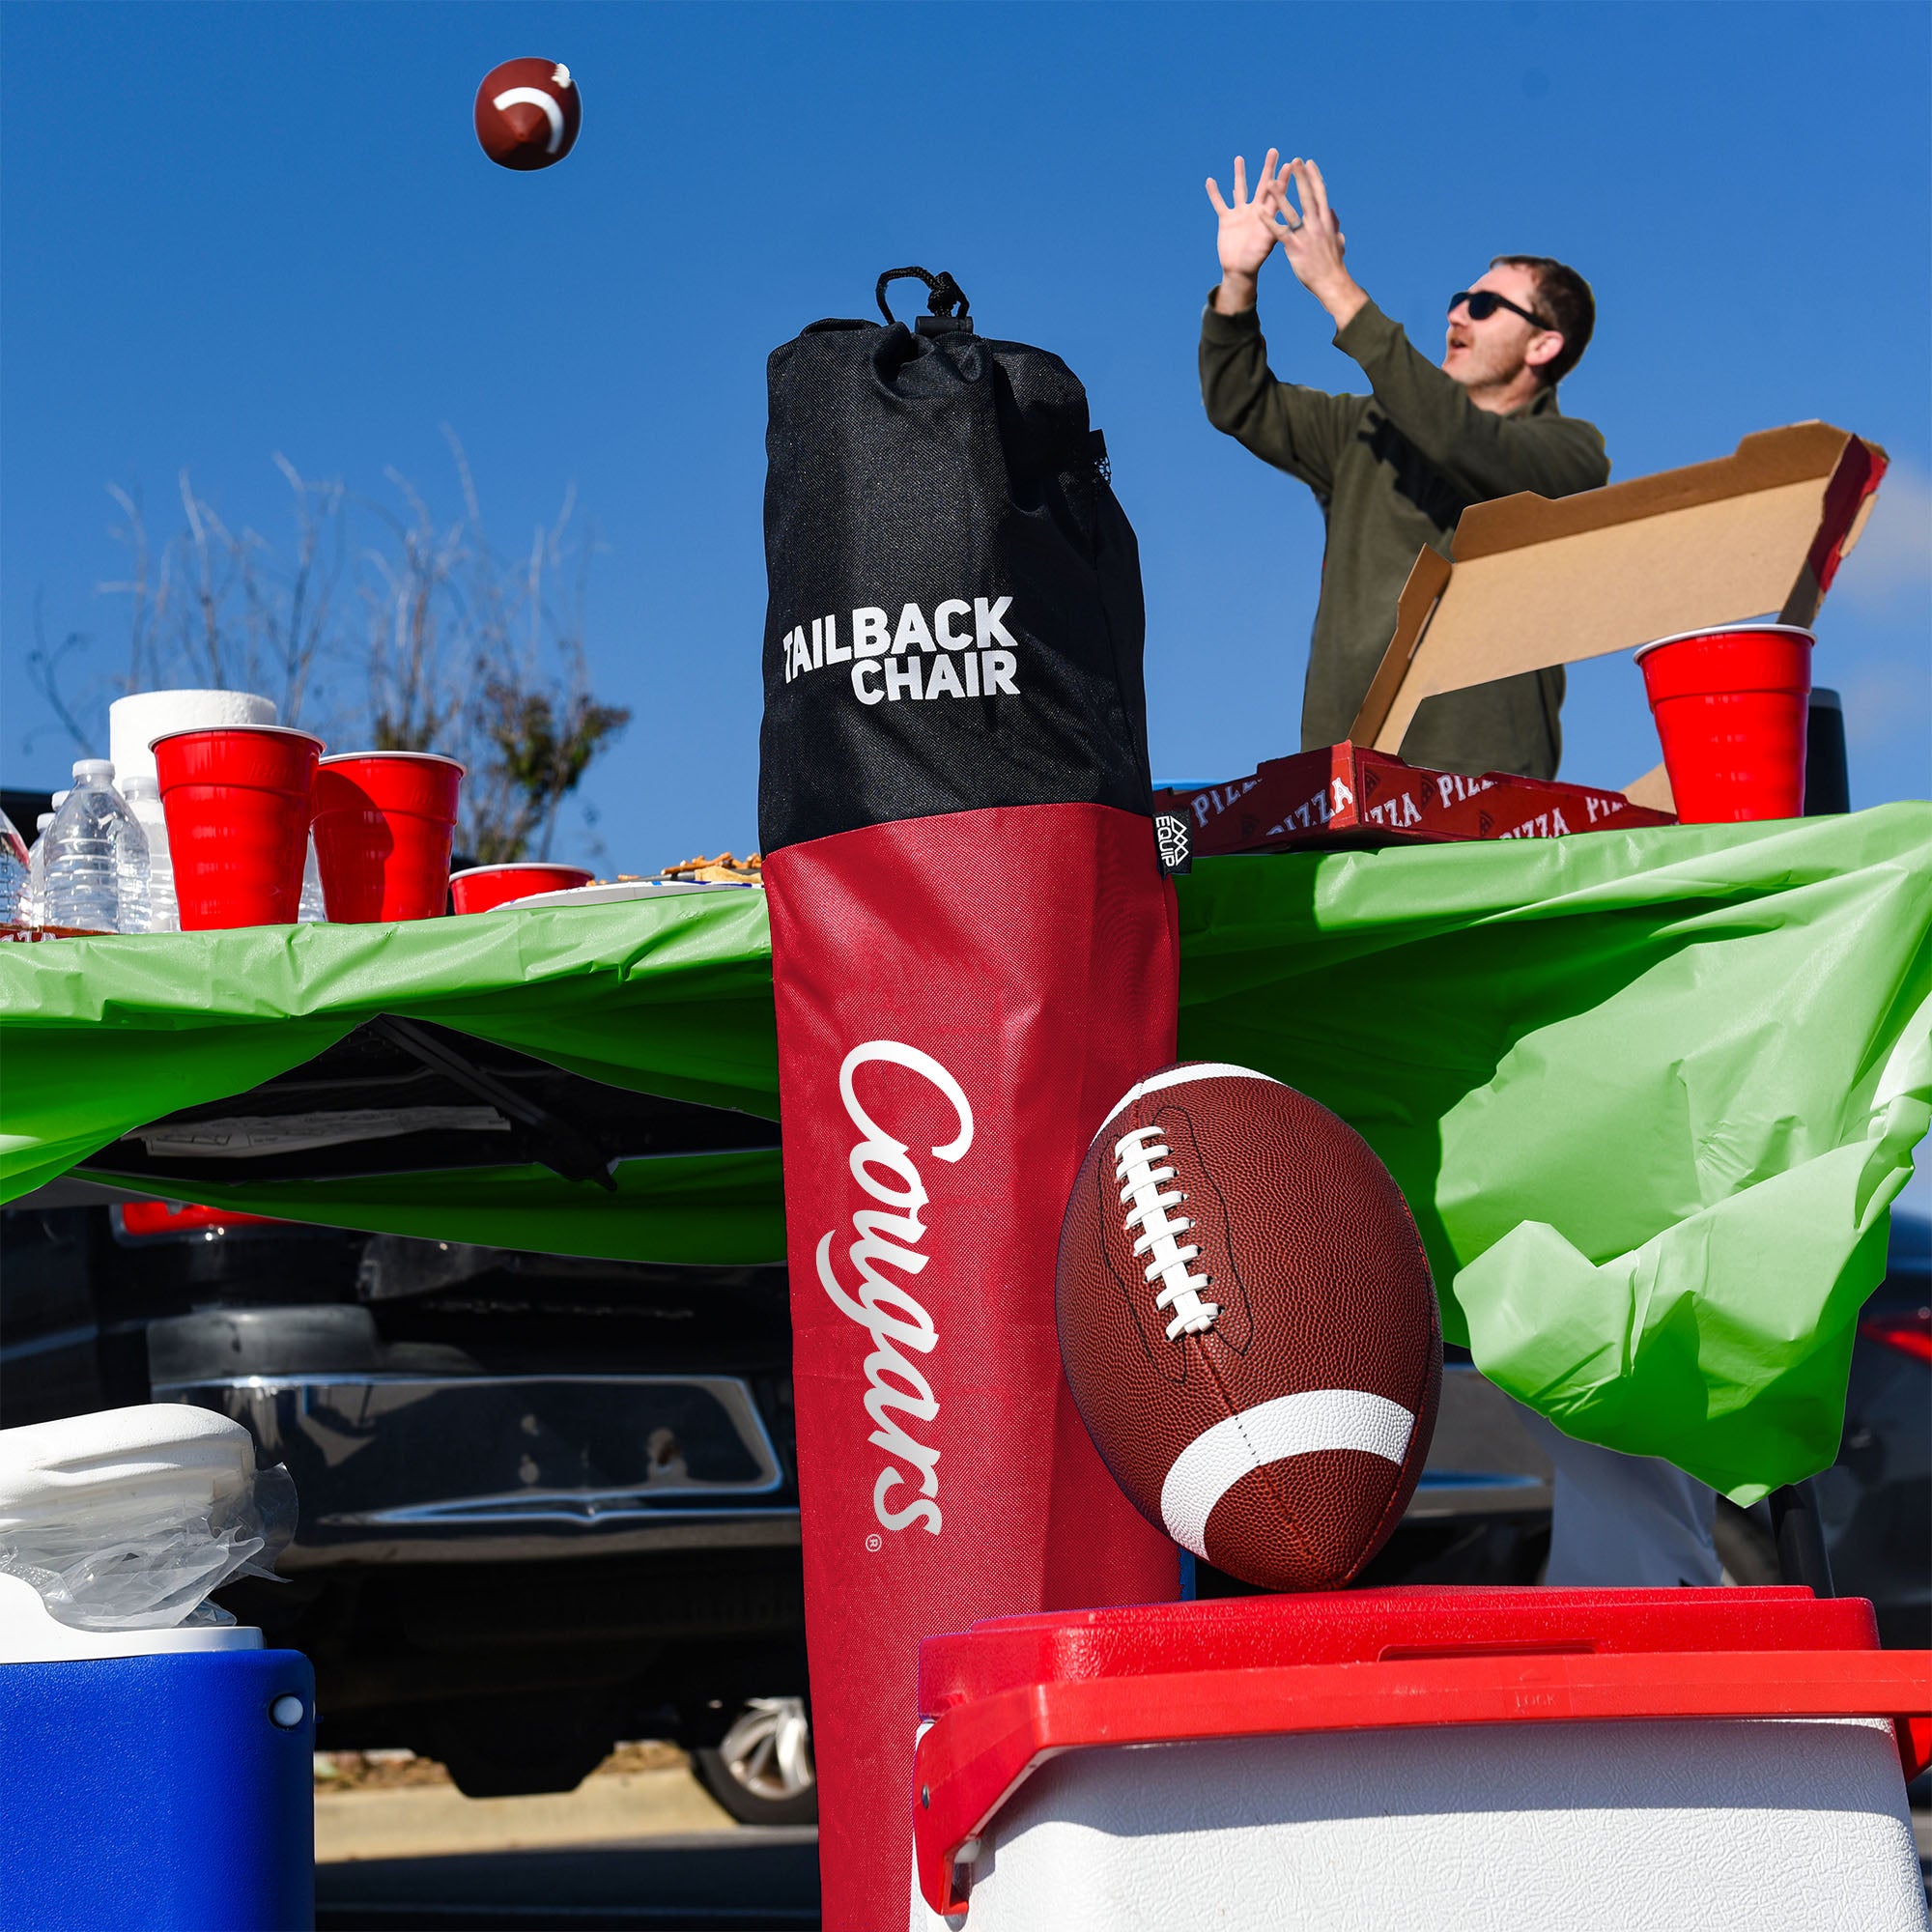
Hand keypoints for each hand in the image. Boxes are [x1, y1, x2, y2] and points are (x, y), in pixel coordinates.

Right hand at [1205, 149, 1286, 308]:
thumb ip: (1274, 229)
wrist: (1239, 270)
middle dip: (1268, 168)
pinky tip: (1210, 181)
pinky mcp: (1226, 219)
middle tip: (1274, 151)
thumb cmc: (1256, 260)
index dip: (1283, 179)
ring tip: (1239, 158)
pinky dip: (1214, 193)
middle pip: (1262, 185)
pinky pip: (1219, 203)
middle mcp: (1255, 210)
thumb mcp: (1268, 244)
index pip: (1277, 193)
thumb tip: (1286, 219)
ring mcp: (1240, 213)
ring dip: (1240, 174)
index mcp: (1267, 215)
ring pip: (1240, 189)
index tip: (1290, 164)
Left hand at [1259, 158, 1364, 325]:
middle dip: (1300, 177)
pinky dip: (1268, 221)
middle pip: (1307, 195)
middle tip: (1294, 160)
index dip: (1314, 177)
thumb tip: (1333, 214)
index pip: (1320, 194)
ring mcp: (1306, 235)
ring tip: (1269, 181)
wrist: (1332, 283)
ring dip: (1279, 195)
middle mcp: (1317, 224)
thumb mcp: (1337, 241)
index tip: (1309, 163)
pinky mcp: (1295, 247)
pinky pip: (1279, 232)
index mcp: (1326, 221)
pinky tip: (1258, 212)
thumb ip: (1334, 225)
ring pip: (1291, 210)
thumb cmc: (1333, 265)